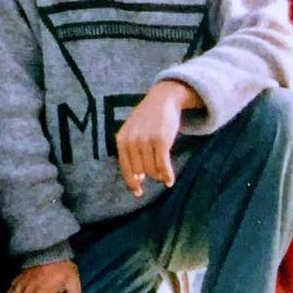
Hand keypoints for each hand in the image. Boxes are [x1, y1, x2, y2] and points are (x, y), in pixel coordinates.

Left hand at [115, 79, 198, 196]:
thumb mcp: (133, 132)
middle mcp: (131, 140)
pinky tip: (170, 181)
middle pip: (140, 171)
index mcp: (121, 139)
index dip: (132, 183)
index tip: (138, 193)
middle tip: (158, 175)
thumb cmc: (148, 119)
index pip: (125, 168)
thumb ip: (132, 153)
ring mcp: (145, 140)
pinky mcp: (161, 140)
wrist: (162, 99)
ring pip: (152, 170)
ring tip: (164, 173)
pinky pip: (163, 166)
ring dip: (159, 175)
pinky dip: (167, 176)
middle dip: (149, 176)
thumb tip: (138, 179)